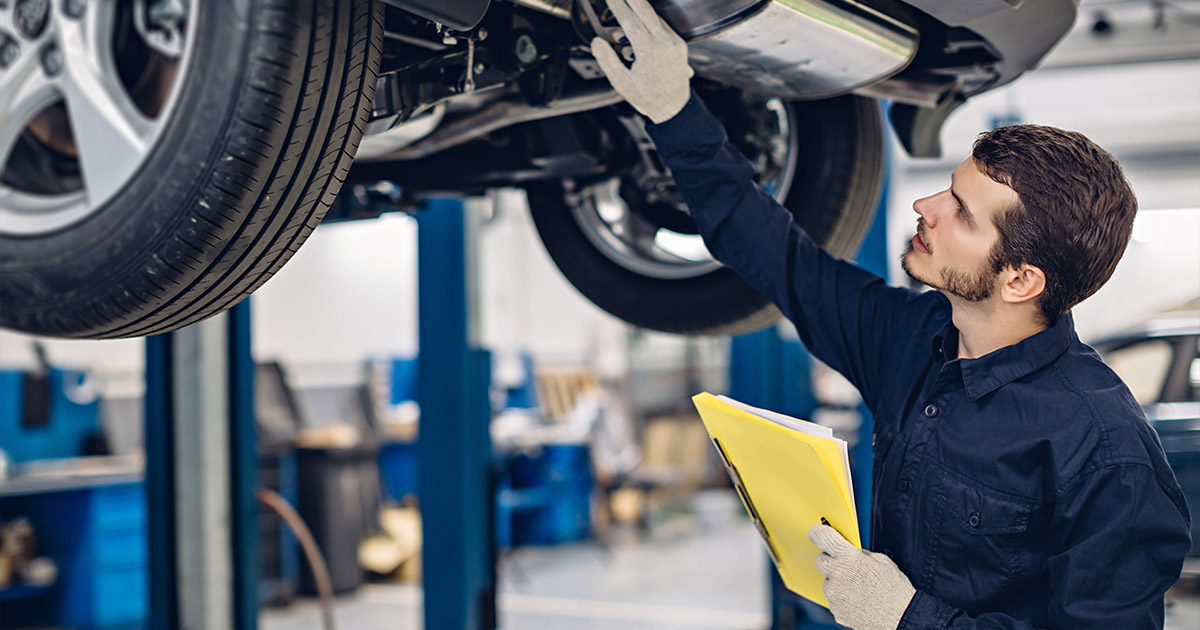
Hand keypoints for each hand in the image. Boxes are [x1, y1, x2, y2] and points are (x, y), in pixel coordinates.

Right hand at [589, 0, 693, 123]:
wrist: (674, 107)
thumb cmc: (648, 97)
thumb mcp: (622, 82)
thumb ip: (607, 60)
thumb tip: (596, 42)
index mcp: (649, 50)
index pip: (629, 20)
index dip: (617, 6)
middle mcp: (665, 42)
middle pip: (645, 9)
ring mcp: (674, 42)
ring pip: (655, 16)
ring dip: (640, 7)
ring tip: (627, 2)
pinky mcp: (679, 44)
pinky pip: (663, 25)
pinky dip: (650, 19)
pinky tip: (640, 19)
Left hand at [808, 523, 915, 629]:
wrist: (900, 618)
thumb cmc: (895, 590)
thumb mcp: (882, 561)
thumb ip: (861, 554)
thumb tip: (851, 551)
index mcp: (849, 558)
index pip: (824, 538)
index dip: (818, 532)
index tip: (816, 532)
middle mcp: (838, 575)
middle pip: (820, 560)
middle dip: (830, 559)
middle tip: (845, 564)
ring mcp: (835, 594)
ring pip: (827, 581)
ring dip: (837, 581)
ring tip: (857, 588)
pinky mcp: (836, 610)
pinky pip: (833, 598)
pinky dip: (841, 597)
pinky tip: (858, 600)